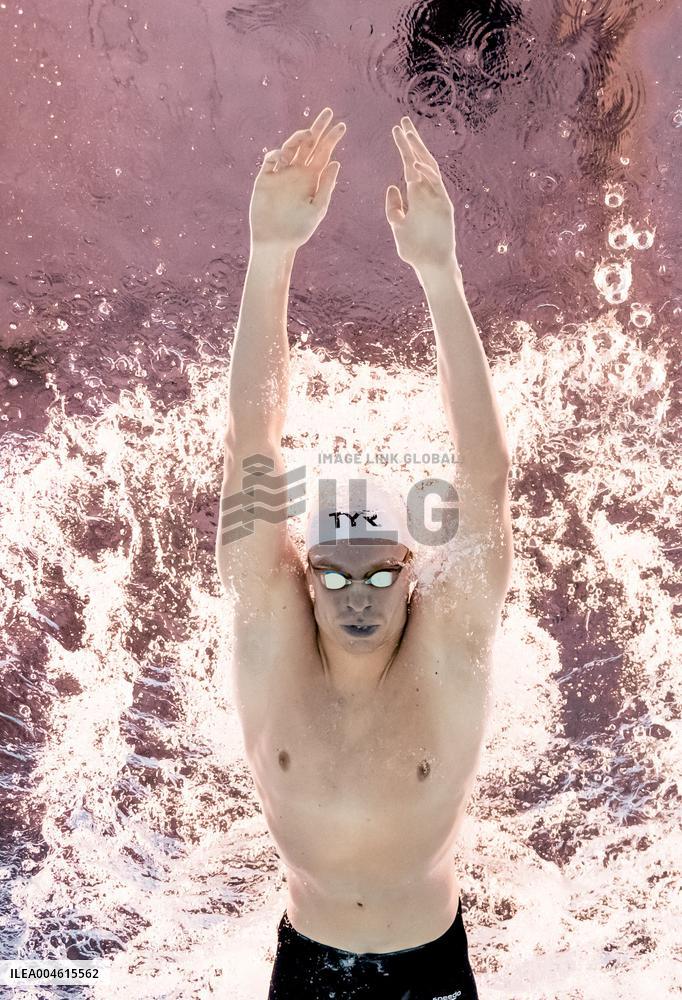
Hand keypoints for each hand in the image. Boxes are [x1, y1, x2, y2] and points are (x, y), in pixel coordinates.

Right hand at [250, 107, 345, 250]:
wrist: (275, 242)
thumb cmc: (298, 230)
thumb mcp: (317, 209)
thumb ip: (326, 186)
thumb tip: (336, 162)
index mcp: (312, 179)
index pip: (323, 153)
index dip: (331, 139)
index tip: (341, 126)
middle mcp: (297, 173)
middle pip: (308, 145)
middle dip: (318, 128)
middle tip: (328, 113)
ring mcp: (281, 174)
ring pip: (290, 147)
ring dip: (298, 139)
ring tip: (308, 136)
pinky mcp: (265, 178)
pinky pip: (271, 159)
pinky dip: (278, 154)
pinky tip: (285, 157)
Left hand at [385, 116, 457, 271]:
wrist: (430, 265)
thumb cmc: (414, 248)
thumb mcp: (398, 225)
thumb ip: (394, 208)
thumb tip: (392, 187)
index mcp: (416, 194)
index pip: (409, 165)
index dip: (403, 147)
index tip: (395, 129)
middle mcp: (428, 192)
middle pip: (420, 160)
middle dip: (412, 142)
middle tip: (402, 122)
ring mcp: (437, 198)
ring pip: (430, 169)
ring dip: (419, 152)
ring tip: (408, 135)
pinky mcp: (444, 208)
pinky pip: (437, 187)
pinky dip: (427, 175)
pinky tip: (416, 164)